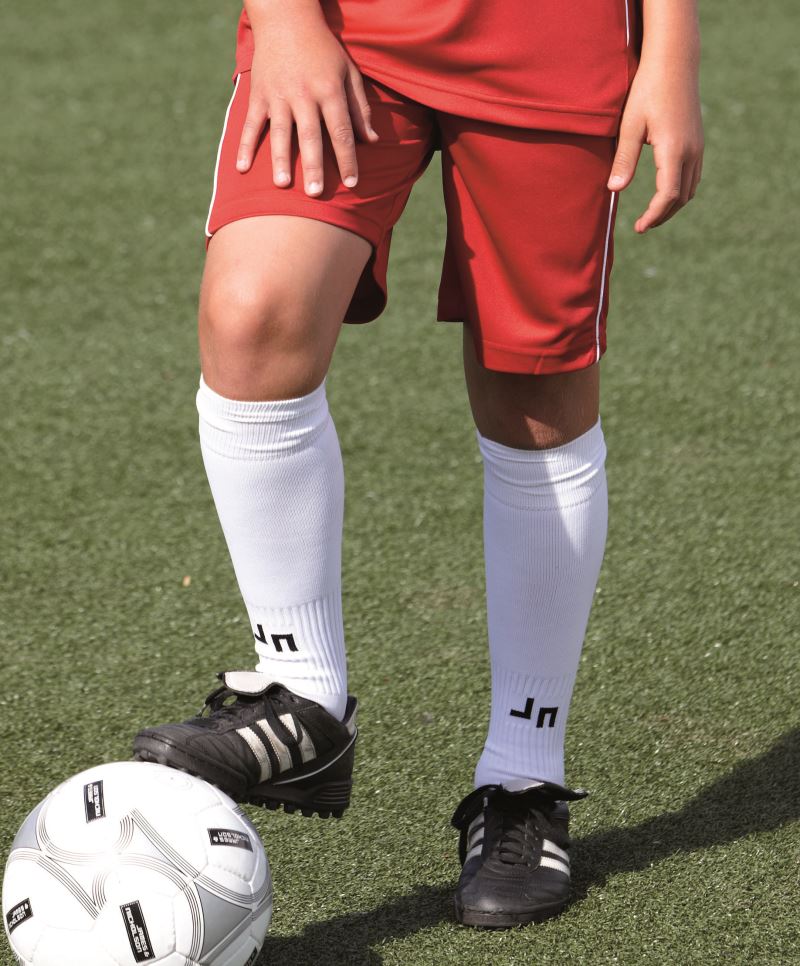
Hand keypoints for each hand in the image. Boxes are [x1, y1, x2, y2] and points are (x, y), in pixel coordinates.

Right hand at [236, 7, 378, 195]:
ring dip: (280, 160)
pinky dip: (245, 146)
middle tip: (316, 194)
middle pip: (311, 136)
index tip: (352, 184)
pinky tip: (242, 168)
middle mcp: (304, 94)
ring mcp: (279, 95)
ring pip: (281, 132)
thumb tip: (371, 141)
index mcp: (329, 90)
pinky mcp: (259, 94)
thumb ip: (359, 108)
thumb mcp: (349, 72)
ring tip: (282, 185)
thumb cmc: (323, 49)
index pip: (341, 131)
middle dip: (314, 166)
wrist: (286, 17)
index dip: (348, 159)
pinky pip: (252, 124)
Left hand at [607, 57, 703, 232]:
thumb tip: (614, 190)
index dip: (654, 215)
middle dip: (662, 216)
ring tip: (652, 215)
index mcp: (674, 150)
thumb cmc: (647, 90)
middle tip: (642, 226)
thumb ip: (624, 159)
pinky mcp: (698, 141)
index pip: (668, 195)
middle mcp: (691, 151)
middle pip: (681, 198)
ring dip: (673, 206)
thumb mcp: (629, 126)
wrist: (674, 61)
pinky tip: (666, 194)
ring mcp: (698, 146)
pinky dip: (681, 191)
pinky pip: (694, 176)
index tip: (639, 227)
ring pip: (690, 189)